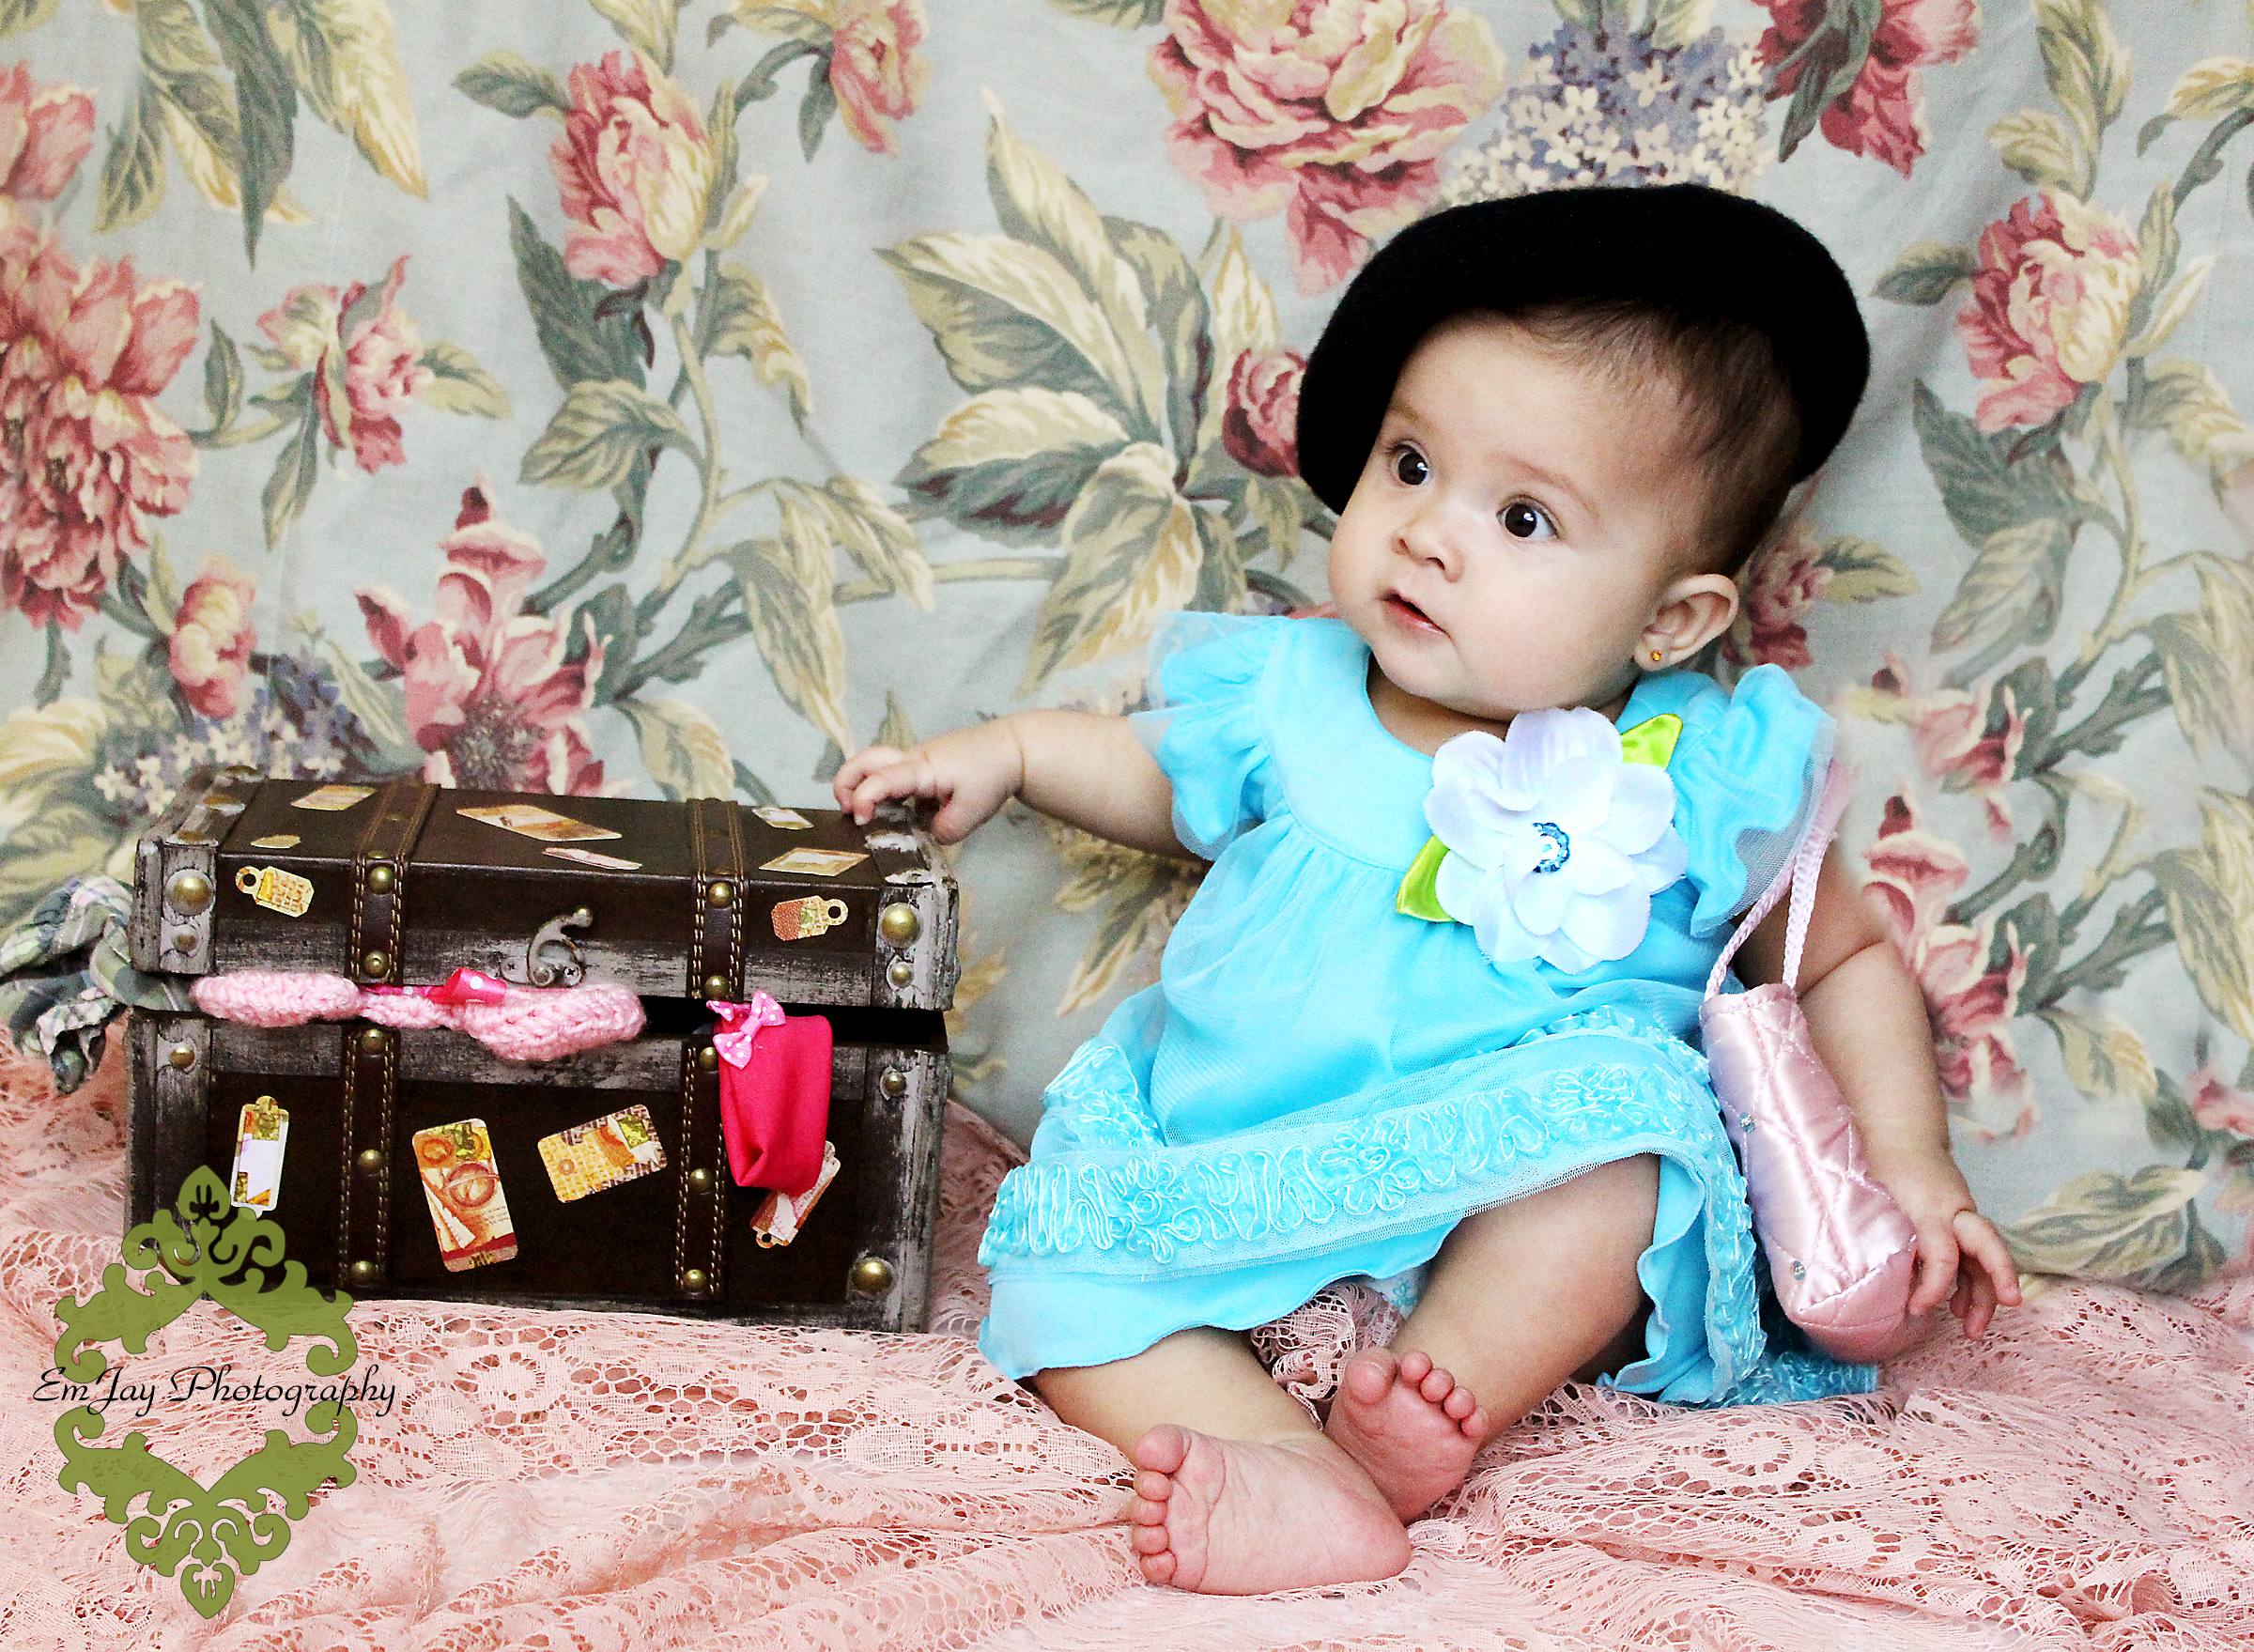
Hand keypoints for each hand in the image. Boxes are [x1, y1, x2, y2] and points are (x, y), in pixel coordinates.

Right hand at [831, 720, 1023, 843]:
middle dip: (845, 783)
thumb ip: (942, 831)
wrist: (1013, 749)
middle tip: (846, 810)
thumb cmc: (992, 774)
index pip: (880, 780)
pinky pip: (899, 777)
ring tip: (874, 818)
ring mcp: (917, 759)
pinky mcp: (925, 765)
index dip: (863, 800)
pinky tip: (911, 814)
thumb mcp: (970, 815)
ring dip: (868, 789)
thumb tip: (926, 833)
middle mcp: (913, 759)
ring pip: (879, 766)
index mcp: (921, 769)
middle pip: (865, 760)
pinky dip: (894, 794)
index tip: (861, 820)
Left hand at [1874, 1157, 2022, 1338]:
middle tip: (1987, 1324)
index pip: (1943, 1253)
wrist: (1899, 1135)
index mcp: (1933, 1205)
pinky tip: (1959, 1306)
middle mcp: (1955, 1212)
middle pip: (1987, 1248)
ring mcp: (1961, 1217)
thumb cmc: (1886, 1164)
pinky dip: (1970, 1282)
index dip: (1933, 1285)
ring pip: (1984, 1257)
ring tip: (1971, 1329)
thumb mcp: (1877, 1192)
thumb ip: (1880, 1228)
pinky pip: (1973, 1256)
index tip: (1917, 1309)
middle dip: (1994, 1285)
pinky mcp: (1958, 1224)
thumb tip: (1869, 1272)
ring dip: (1983, 1294)